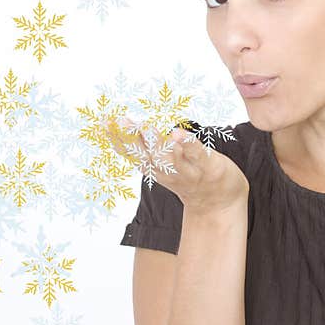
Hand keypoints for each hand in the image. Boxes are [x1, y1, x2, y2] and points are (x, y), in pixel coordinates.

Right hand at [105, 116, 248, 212]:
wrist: (219, 203)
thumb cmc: (190, 177)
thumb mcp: (162, 165)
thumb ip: (146, 149)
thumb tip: (123, 126)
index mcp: (156, 169)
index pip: (133, 154)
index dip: (117, 139)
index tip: (105, 122)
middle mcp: (168, 172)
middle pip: (147, 156)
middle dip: (133, 140)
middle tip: (121, 121)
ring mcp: (189, 171)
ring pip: (169, 158)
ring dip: (157, 143)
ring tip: (146, 127)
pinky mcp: (209, 167)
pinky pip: (197, 155)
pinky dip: (187, 144)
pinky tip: (177, 133)